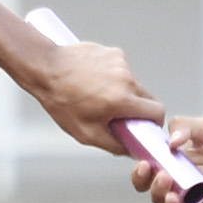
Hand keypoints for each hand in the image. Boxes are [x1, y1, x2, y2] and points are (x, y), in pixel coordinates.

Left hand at [28, 37, 161, 155]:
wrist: (45, 68)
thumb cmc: (61, 101)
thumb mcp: (86, 133)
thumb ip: (114, 145)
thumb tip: (132, 150)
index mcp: (122, 100)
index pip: (157, 112)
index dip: (154, 122)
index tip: (144, 127)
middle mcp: (126, 79)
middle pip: (148, 98)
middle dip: (139, 109)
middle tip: (119, 115)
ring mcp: (121, 63)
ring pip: (135, 84)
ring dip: (125, 92)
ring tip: (101, 96)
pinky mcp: (114, 53)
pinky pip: (123, 70)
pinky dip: (115, 78)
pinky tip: (96, 81)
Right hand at [133, 115, 202, 202]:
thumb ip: (184, 127)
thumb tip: (170, 142)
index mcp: (176, 162)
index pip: (149, 174)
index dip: (140, 174)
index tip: (143, 164)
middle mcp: (184, 182)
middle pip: (158, 194)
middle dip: (153, 189)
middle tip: (161, 176)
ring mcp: (201, 195)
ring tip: (172, 195)